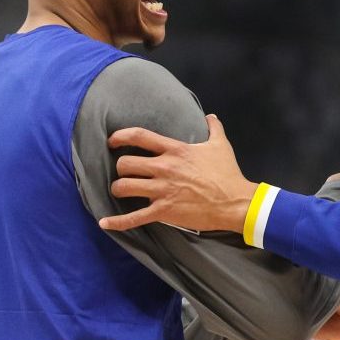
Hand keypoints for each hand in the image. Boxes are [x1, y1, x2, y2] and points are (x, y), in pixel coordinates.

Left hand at [98, 115, 256, 231]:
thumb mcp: (221, 145)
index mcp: (175, 151)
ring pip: (124, 187)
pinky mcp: (164, 211)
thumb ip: (214, 128)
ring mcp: (162, 190)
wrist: (235, 202)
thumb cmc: (227, 173)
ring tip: (121, 190)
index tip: (112, 140)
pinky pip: (135, 217)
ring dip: (118, 189)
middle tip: (125, 172)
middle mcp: (164, 168)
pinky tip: (105, 223)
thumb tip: (211, 117)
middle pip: (125, 164)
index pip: (139, 136)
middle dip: (120, 168)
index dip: (120, 136)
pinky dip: (117, 222)